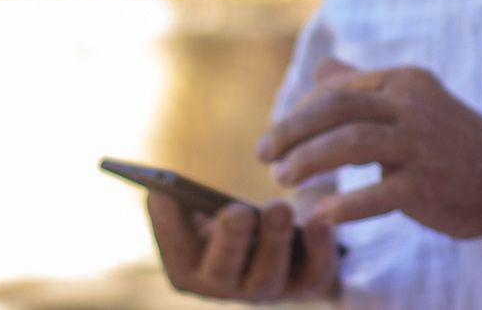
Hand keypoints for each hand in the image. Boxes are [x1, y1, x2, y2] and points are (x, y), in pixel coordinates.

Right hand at [146, 191, 338, 302]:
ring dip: (273, 241)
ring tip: (278, 207)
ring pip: (268, 278)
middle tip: (236, 211)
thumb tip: (163, 191)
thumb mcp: (209, 211)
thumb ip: (188, 204)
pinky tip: (318, 219)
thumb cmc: (237, 218)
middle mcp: (228, 287)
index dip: (167, 229)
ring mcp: (269, 290)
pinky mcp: (309, 284)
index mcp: (193, 271)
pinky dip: (319, 247)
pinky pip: (316, 273)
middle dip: (228, 242)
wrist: (290, 240)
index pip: (176, 259)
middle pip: (222, 274)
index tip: (163, 193)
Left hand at [258, 58, 481, 240]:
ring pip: (353, 142)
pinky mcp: (430, 184)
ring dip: (310, 160)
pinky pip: (379, 193)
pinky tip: (320, 216)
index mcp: (405, 82)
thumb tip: (322, 69)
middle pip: (338, 108)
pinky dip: (345, 204)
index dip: (298, 113)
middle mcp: (413, 106)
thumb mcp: (412, 103)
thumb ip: (366, 87)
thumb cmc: (454, 143)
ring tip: (282, 180)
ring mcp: (423, 145)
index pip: (337, 90)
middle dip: (292, 131)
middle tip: (263, 156)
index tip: (275, 138)